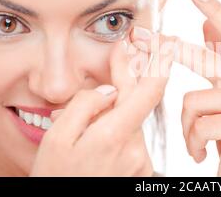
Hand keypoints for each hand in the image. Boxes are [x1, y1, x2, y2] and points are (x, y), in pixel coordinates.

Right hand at [30, 39, 173, 175]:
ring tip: (95, 116)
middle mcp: (135, 148)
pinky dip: (121, 129)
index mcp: (114, 135)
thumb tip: (108, 88)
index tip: (164, 41)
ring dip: (119, 110)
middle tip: (127, 56)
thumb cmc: (56, 178)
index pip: (149, 91)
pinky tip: (100, 136)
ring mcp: (141, 161)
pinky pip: (132, 138)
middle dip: (129, 81)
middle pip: (139, 102)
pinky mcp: (142, 170)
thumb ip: (83, 107)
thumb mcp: (56, 140)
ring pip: (133, 120)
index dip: (159, 63)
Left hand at [131, 0, 220, 175]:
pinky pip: (199, 125)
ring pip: (192, 101)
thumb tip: (205, 26)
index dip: (215, 9)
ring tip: (200, 142)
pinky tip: (205, 154)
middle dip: (170, 51)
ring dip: (188, 128)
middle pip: (205, 59)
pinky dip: (194, 144)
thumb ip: (218, 61)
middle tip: (140, 39)